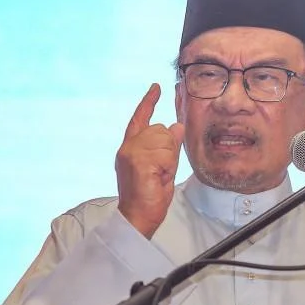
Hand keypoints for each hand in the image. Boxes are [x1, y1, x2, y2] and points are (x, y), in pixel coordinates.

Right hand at [116, 83, 184, 238]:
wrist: (138, 217)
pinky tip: (158, 178)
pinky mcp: (138, 160)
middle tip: (161, 172)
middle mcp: (128, 147)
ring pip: (164, 140)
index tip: (156, 88)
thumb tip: (177, 126)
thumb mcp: (164, 167)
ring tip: (158, 176)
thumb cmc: (149, 196)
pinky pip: (165, 154)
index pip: (141, 118)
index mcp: (131, 147)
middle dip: (169, 150)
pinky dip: (167, 167)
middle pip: (160, 129)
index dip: (149, 102)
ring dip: (168, 159)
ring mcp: (131, 152)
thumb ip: (168, 147)